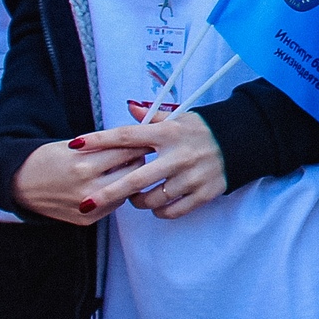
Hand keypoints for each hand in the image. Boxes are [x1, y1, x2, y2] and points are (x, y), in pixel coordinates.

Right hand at [10, 138, 148, 226]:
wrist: (19, 185)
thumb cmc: (46, 159)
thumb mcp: (73, 145)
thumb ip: (103, 145)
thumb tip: (135, 141)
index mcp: (84, 164)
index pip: (126, 151)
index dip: (138, 142)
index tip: (147, 138)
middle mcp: (88, 188)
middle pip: (133, 172)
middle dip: (138, 160)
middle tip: (141, 152)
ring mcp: (88, 207)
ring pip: (127, 191)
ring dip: (130, 178)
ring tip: (125, 167)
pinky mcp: (87, 220)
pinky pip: (114, 205)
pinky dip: (116, 193)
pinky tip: (110, 183)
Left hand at [74, 114, 229, 218]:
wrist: (242, 141)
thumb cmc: (203, 129)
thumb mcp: (178, 117)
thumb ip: (151, 118)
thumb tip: (129, 106)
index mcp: (168, 133)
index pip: (126, 136)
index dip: (99, 140)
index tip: (75, 145)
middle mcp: (178, 155)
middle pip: (135, 178)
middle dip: (107, 193)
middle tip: (86, 203)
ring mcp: (191, 176)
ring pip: (152, 199)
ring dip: (136, 202)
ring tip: (134, 199)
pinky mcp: (204, 193)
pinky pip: (172, 210)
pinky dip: (160, 212)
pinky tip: (156, 207)